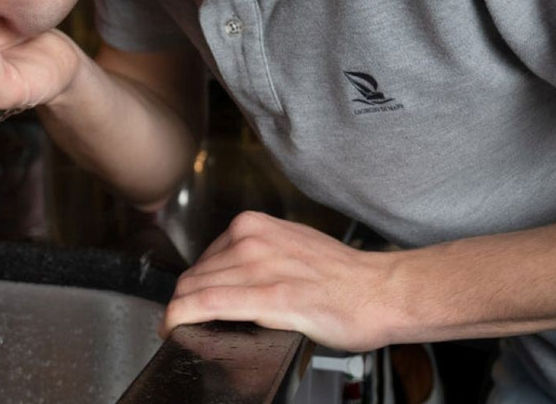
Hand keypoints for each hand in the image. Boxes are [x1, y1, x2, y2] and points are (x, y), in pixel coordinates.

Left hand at [162, 211, 397, 351]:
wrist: (382, 291)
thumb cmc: (343, 278)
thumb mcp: (289, 247)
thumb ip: (256, 255)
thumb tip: (228, 275)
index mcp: (253, 226)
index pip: (202, 260)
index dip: (190, 288)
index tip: (188, 304)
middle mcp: (252, 240)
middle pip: (193, 276)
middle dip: (183, 303)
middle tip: (182, 323)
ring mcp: (259, 266)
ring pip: (195, 290)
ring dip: (180, 313)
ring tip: (180, 329)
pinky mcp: (269, 296)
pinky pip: (208, 304)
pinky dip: (182, 316)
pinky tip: (173, 326)